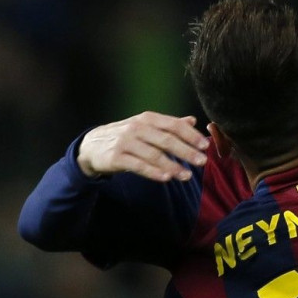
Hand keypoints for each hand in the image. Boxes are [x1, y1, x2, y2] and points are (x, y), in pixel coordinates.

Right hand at [77, 112, 209, 181]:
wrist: (92, 145)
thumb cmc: (127, 136)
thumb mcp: (147, 126)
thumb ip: (169, 125)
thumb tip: (193, 121)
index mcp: (148, 119)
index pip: (173, 125)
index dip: (191, 136)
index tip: (205, 146)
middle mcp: (137, 128)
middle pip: (166, 140)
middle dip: (187, 151)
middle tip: (202, 161)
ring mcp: (126, 142)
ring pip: (154, 155)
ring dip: (173, 165)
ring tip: (188, 176)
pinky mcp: (116, 157)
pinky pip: (138, 166)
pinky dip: (153, 172)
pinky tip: (167, 178)